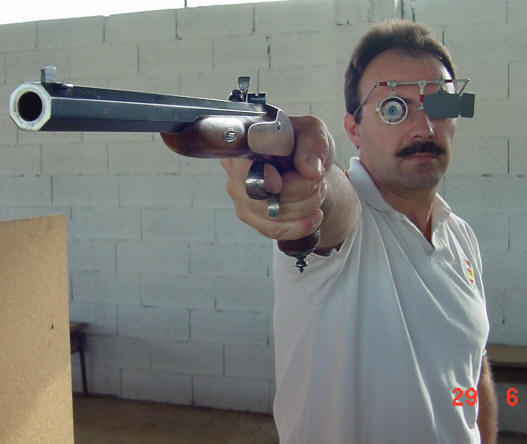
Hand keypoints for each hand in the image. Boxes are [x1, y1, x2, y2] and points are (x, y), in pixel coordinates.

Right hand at [221, 115, 333, 240]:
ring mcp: (241, 197)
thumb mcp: (315, 134)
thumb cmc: (304, 147)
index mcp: (245, 143)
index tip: (278, 184)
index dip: (261, 178)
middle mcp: (236, 171)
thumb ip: (314, 145)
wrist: (308, 170)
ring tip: (318, 191)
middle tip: (318, 179)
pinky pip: (275, 231)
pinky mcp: (252, 218)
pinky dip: (301, 226)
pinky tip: (315, 216)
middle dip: (300, 190)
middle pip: (262, 195)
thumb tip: (310, 169)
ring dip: (305, 206)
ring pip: (272, 215)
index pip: (243, 166)